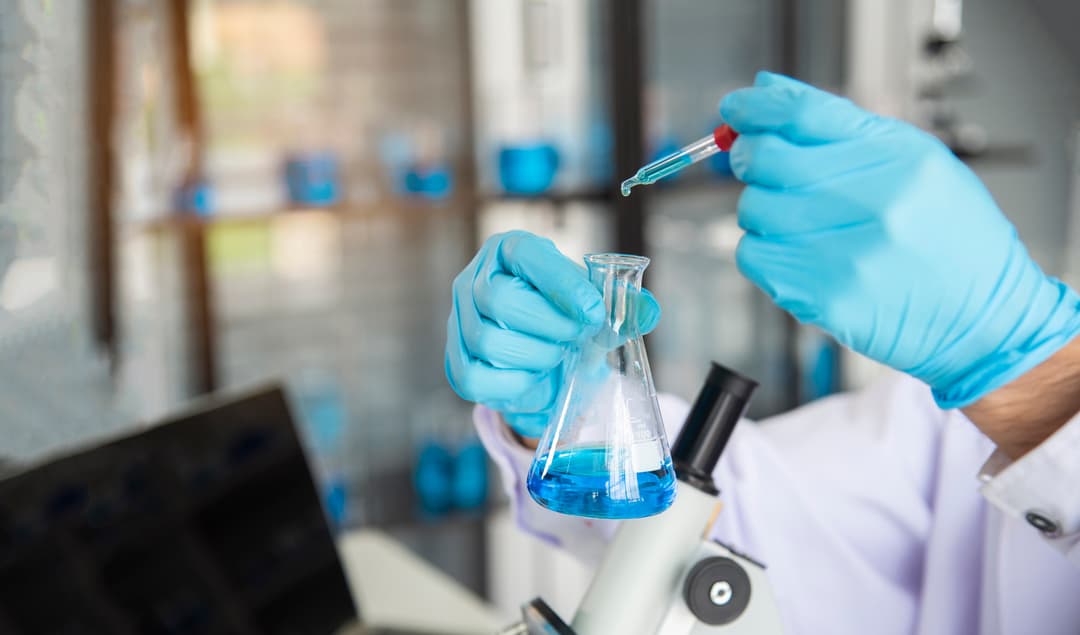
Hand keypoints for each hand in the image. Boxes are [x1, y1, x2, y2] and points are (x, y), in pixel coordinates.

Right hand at [445, 231, 660, 437]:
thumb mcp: (593, 305)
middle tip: (577, 336)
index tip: (594, 312)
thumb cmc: (565, 318)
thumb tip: (647, 310)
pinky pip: (475, 379)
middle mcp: (474, 279)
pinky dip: (513, 386)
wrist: (541, 356)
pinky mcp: (456, 361)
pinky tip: (534, 379)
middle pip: (499, 300)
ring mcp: (459, 322)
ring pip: (488, 341)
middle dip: (550, 325)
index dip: (561, 283)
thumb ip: (622, 306)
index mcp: (509, 251)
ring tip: (556, 356)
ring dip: (536, 356)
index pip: (527, 255)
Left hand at [721, 71, 1079, 407]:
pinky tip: (798, 255)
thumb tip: (769, 95)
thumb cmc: (951, 238)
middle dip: (752, 159)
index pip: (802, 115)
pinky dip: (764, 253)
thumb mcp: (918, 161)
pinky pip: (754, 257)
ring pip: (753, 211)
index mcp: (899, 158)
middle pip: (767, 161)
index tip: (737, 108)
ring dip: (764, 212)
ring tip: (802, 223)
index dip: (756, 109)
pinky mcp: (825, 297)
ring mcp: (847, 254)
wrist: (984, 319)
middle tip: (759, 166)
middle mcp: (875, 202)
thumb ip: (841, 127)